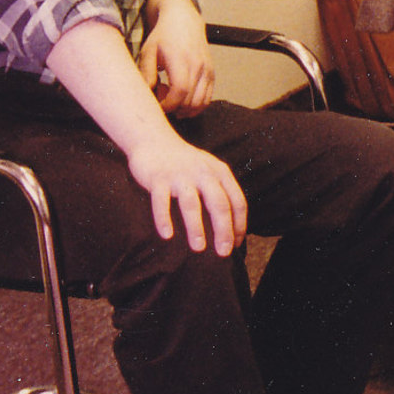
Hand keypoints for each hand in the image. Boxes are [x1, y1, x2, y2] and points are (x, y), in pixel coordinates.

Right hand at [126, 133, 248, 254]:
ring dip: (196, 227)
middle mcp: (203, 173)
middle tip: (223, 253)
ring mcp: (180, 175)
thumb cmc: (185, 163)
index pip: (237, 201)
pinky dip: (164, 218)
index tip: (236, 245)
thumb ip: (220, 191)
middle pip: (219, 204)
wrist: (154, 140)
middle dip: (223, 230)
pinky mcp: (158, 178)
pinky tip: (167, 235)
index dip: (239, 224)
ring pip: (192, 204)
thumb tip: (230, 227)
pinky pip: (161, 201)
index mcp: (220, 172)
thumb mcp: (208, 170)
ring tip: (199, 248)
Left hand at [138, 0, 214, 116]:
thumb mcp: (148, 51)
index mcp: (181, 60)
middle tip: (161, 97)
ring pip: (200, 103)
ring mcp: (207, 70)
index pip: (179, 92)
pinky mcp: (212, 73)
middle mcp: (198, 66)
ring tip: (172, 98)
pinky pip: (208, 98)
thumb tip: (146, 93)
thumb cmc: (164, 34)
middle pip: (190, 101)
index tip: (157, 104)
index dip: (168, 104)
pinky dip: (196, 105)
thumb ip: (147, 73)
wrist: (183, 19)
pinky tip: (183, 99)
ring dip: (185, 109)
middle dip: (174, 107)